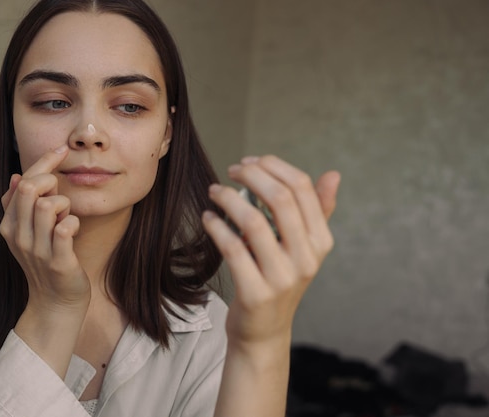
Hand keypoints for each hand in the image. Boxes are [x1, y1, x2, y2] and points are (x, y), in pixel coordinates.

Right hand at [0, 146, 90, 314]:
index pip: (21, 182)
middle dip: (52, 182)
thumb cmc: (46, 261)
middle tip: (62, 197)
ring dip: (65, 205)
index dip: (43, 162)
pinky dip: (73, 223)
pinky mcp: (57, 261)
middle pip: (30, 188)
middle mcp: (18, 235)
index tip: (62, 150)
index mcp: (9, 224)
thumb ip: (20, 206)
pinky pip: (65, 228)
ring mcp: (36, 249)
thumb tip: (16, 175)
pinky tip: (73, 231)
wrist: (55, 302)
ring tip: (67, 219)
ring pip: (49, 205)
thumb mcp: (27, 233)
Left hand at [202, 155, 340, 349]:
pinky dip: (217, 227)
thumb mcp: (304, 249)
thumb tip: (333, 175)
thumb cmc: (280, 280)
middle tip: (231, 170)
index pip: (302, 188)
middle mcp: (307, 258)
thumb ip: (318, 212)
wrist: (264, 332)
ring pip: (254, 221)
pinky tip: (208, 217)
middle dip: (251, 175)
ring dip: (229, 198)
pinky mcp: (256, 293)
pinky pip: (233, 249)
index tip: (250, 161)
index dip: (273, 166)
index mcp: (321, 242)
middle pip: (280, 199)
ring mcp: (282, 278)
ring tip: (215, 191)